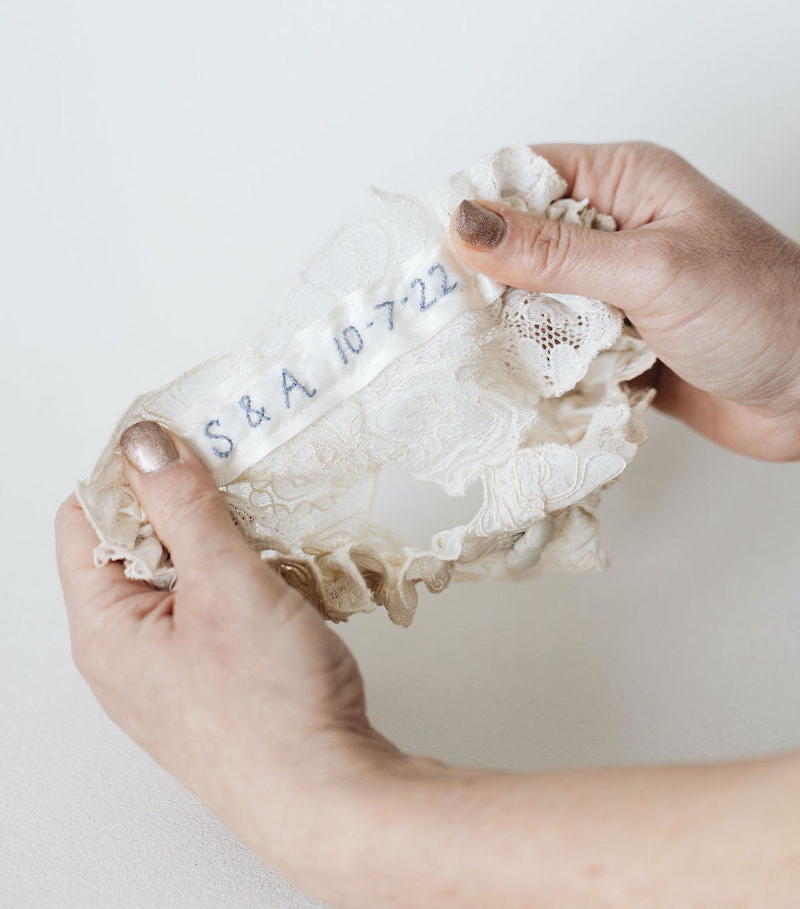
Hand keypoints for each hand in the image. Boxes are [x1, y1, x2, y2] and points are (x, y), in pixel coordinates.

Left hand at [55, 421, 404, 883]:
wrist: (330, 795)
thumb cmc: (272, 711)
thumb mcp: (225, 583)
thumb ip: (184, 506)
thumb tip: (145, 444)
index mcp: (106, 629)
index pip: (86, 520)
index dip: (126, 470)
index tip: (176, 438)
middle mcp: (127, 652)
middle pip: (135, 543)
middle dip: (184, 502)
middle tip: (230, 473)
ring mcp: (170, 669)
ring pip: (182, 572)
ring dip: (221, 539)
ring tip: (263, 525)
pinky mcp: (214, 677)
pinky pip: (213, 605)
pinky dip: (242, 576)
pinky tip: (280, 573)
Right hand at [450, 142, 799, 460]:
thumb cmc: (763, 310)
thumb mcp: (652, 270)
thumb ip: (556, 254)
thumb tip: (467, 223)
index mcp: (624, 184)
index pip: (525, 176)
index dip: (474, 206)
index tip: (429, 249)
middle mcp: (614, 233)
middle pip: (519, 244)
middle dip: (485, 279)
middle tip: (443, 315)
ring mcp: (613, 292)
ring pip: (532, 302)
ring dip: (512, 329)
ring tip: (476, 353)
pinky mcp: (615, 344)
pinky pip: (557, 348)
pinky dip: (538, 367)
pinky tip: (520, 384)